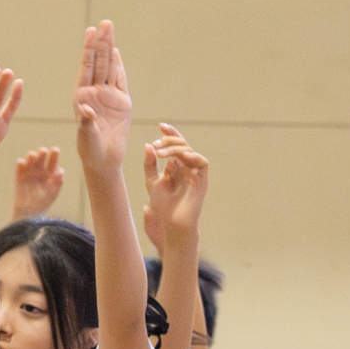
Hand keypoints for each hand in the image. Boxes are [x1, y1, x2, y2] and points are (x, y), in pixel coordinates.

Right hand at [11, 147, 63, 219]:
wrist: (27, 214)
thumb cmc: (42, 204)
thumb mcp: (52, 194)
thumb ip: (57, 183)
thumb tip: (61, 171)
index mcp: (49, 175)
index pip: (52, 163)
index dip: (54, 156)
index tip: (55, 150)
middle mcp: (39, 172)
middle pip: (41, 160)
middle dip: (41, 154)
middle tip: (42, 150)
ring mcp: (28, 174)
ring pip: (30, 162)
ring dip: (31, 157)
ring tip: (32, 155)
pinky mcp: (18, 177)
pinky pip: (19, 169)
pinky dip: (20, 165)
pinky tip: (21, 162)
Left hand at [72, 20, 132, 171]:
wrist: (104, 161)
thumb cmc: (91, 151)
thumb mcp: (86, 137)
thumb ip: (86, 122)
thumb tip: (85, 109)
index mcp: (81, 97)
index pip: (86, 68)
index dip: (88, 50)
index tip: (90, 32)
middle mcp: (93, 93)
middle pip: (98, 63)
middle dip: (100, 43)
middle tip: (104, 23)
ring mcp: (107, 96)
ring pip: (109, 67)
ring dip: (109, 48)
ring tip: (109, 29)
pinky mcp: (121, 102)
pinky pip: (120, 79)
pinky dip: (118, 65)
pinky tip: (115, 51)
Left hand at [141, 124, 209, 248]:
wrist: (172, 223)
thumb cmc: (163, 206)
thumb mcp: (151, 181)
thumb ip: (149, 164)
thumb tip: (148, 144)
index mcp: (177, 165)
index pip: (176, 144)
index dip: (170, 133)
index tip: (160, 125)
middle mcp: (187, 167)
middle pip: (182, 145)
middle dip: (169, 141)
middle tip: (157, 144)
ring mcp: (195, 173)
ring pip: (189, 151)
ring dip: (174, 149)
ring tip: (160, 153)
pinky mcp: (202, 180)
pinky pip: (202, 162)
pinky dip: (192, 157)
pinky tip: (180, 158)